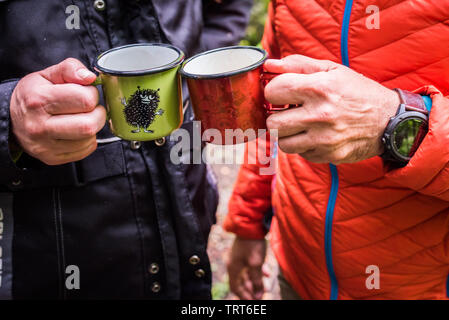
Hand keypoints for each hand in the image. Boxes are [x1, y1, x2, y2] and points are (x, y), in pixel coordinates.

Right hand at [10, 58, 105, 164]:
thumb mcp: (47, 75)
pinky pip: (85, 151)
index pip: (85, 100)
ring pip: (89, 139)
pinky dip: (88, 140)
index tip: (85, 93)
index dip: (92, 94)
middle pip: (89, 124)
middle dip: (97, 113)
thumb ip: (70, 69)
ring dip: (93, 127)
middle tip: (89, 108)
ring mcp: (45, 146)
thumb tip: (90, 77)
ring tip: (82, 118)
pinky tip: (77, 131)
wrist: (12, 119)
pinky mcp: (52, 158)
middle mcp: (40, 126)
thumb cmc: (32, 96)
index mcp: (39, 100)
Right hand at [227, 237, 266, 299]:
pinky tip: (267, 272)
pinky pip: (251, 266)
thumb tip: (259, 295)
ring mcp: (239, 258)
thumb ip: (257, 280)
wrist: (251, 223)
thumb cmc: (252, 244)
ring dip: (257, 281)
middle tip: (262, 295)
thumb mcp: (256, 264)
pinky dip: (258, 271)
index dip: (244, 296)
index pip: (235, 288)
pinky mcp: (245, 252)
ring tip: (267, 285)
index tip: (254, 300)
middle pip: (242, 282)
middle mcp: (233, 264)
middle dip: (252, 289)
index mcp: (232, 268)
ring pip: (248, 274)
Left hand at [264, 55, 400, 163]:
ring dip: (287, 134)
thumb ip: (298, 65)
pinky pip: (301, 154)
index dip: (273, 91)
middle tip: (287, 112)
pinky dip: (303, 145)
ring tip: (300, 125)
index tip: (282, 93)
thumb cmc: (357, 91)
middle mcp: (320, 115)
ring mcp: (324, 139)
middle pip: (272, 123)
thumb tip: (269, 64)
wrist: (390, 121)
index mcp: (319, 88)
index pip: (273, 92)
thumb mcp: (332, 70)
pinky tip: (315, 135)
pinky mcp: (329, 156)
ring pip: (282, 143)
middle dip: (276, 117)